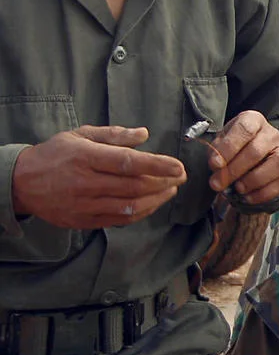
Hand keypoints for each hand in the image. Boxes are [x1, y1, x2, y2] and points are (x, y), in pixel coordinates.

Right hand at [11, 126, 184, 228]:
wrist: (22, 183)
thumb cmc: (56, 154)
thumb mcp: (80, 135)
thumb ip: (113, 135)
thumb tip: (144, 134)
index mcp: (85, 158)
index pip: (128, 163)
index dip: (157, 165)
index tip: (178, 166)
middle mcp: (85, 183)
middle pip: (134, 186)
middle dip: (164, 182)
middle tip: (180, 176)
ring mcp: (84, 205)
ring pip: (131, 206)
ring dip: (157, 199)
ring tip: (171, 189)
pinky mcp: (84, 221)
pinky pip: (120, 219)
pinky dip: (142, 212)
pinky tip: (153, 203)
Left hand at [207, 111, 278, 204]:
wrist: (254, 150)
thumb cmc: (234, 145)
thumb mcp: (221, 141)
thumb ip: (217, 152)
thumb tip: (218, 168)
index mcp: (254, 120)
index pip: (244, 130)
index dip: (228, 148)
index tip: (214, 164)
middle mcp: (272, 134)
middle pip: (256, 151)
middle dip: (234, 170)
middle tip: (217, 183)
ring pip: (276, 165)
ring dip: (253, 181)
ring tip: (237, 189)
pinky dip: (263, 194)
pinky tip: (247, 197)